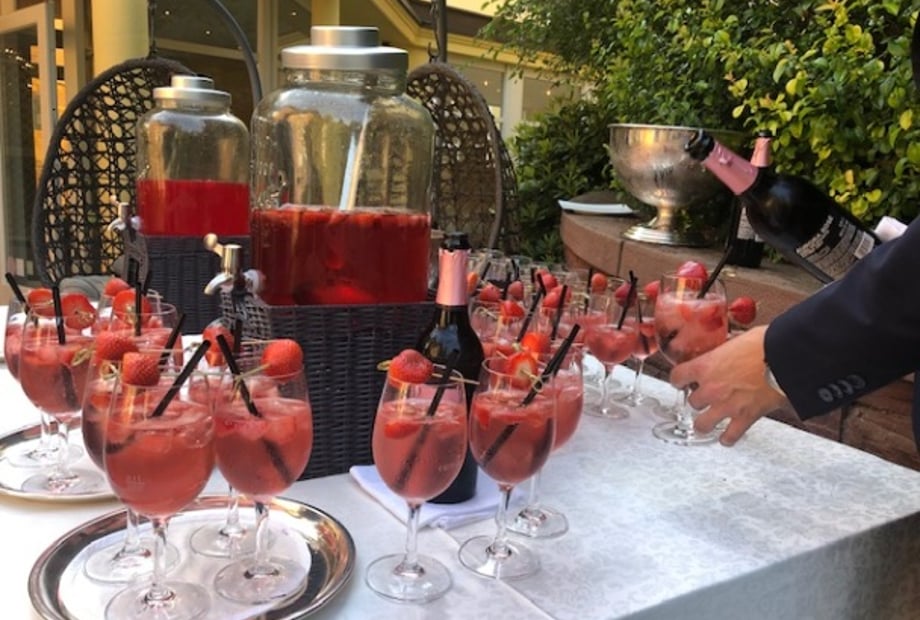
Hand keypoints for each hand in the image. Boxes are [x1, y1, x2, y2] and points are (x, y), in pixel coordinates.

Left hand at [668, 325, 790, 445]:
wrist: (789, 358)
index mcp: (706, 366)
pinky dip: (727, 438)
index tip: (681, 381)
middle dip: (698, 400)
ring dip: (705, 423)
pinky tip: (727, 437)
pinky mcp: (746, 417)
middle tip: (704, 398)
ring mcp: (727, 405)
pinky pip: (730, 436)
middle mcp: (711, 388)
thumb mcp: (737, 339)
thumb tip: (728, 346)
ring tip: (708, 421)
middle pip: (692, 402)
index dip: (679, 380)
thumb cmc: (766, 344)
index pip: (677, 377)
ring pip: (702, 424)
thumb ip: (726, 348)